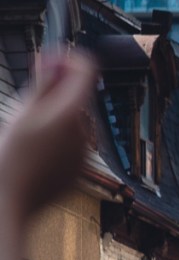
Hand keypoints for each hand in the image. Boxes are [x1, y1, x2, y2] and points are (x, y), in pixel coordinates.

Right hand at [0, 53, 96, 220]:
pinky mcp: (80, 168)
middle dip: (57, 92)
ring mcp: (85, 151)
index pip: (86, 69)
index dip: (68, 60)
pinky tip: (34, 154)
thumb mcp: (22, 112)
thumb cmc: (10, 155)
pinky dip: (57, 141)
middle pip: (78, 97)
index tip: (48, 63)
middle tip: (26, 103)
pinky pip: (71, 145)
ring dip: (55, 118)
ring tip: (26, 136)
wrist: (11, 200)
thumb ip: (43, 84)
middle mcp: (86, 130)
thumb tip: (54, 62)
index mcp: (72, 111)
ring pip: (73, 122)